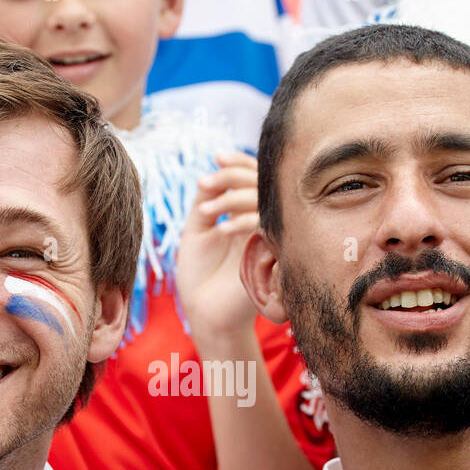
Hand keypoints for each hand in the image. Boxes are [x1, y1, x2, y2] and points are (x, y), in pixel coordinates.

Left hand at [176, 152, 260, 346]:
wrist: (205, 312)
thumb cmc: (199, 273)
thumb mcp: (197, 227)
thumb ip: (206, 197)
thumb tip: (213, 169)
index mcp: (244, 212)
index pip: (252, 177)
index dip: (237, 162)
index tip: (216, 157)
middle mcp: (259, 221)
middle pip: (262, 182)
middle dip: (233, 175)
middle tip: (206, 183)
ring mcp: (267, 236)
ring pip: (265, 200)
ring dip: (233, 197)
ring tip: (207, 210)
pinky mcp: (273, 255)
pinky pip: (267, 226)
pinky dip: (243, 221)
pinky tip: (221, 229)